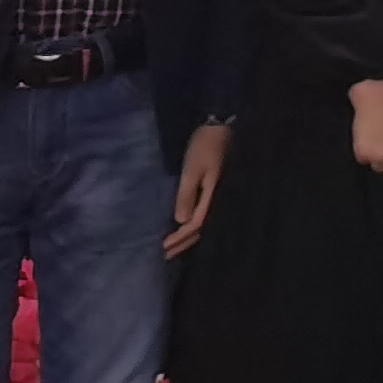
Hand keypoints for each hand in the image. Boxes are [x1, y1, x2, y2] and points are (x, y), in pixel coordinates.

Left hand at [166, 122, 228, 256]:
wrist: (219, 126)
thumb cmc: (204, 146)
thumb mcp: (192, 170)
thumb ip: (187, 195)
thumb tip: (180, 222)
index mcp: (214, 196)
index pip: (196, 225)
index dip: (180, 239)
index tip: (163, 249)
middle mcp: (218, 199)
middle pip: (201, 229)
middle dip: (182, 243)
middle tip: (165, 255)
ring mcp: (217, 195)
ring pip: (203, 223)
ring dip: (187, 237)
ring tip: (172, 247)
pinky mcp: (213, 189)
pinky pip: (202, 213)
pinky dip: (191, 224)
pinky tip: (182, 226)